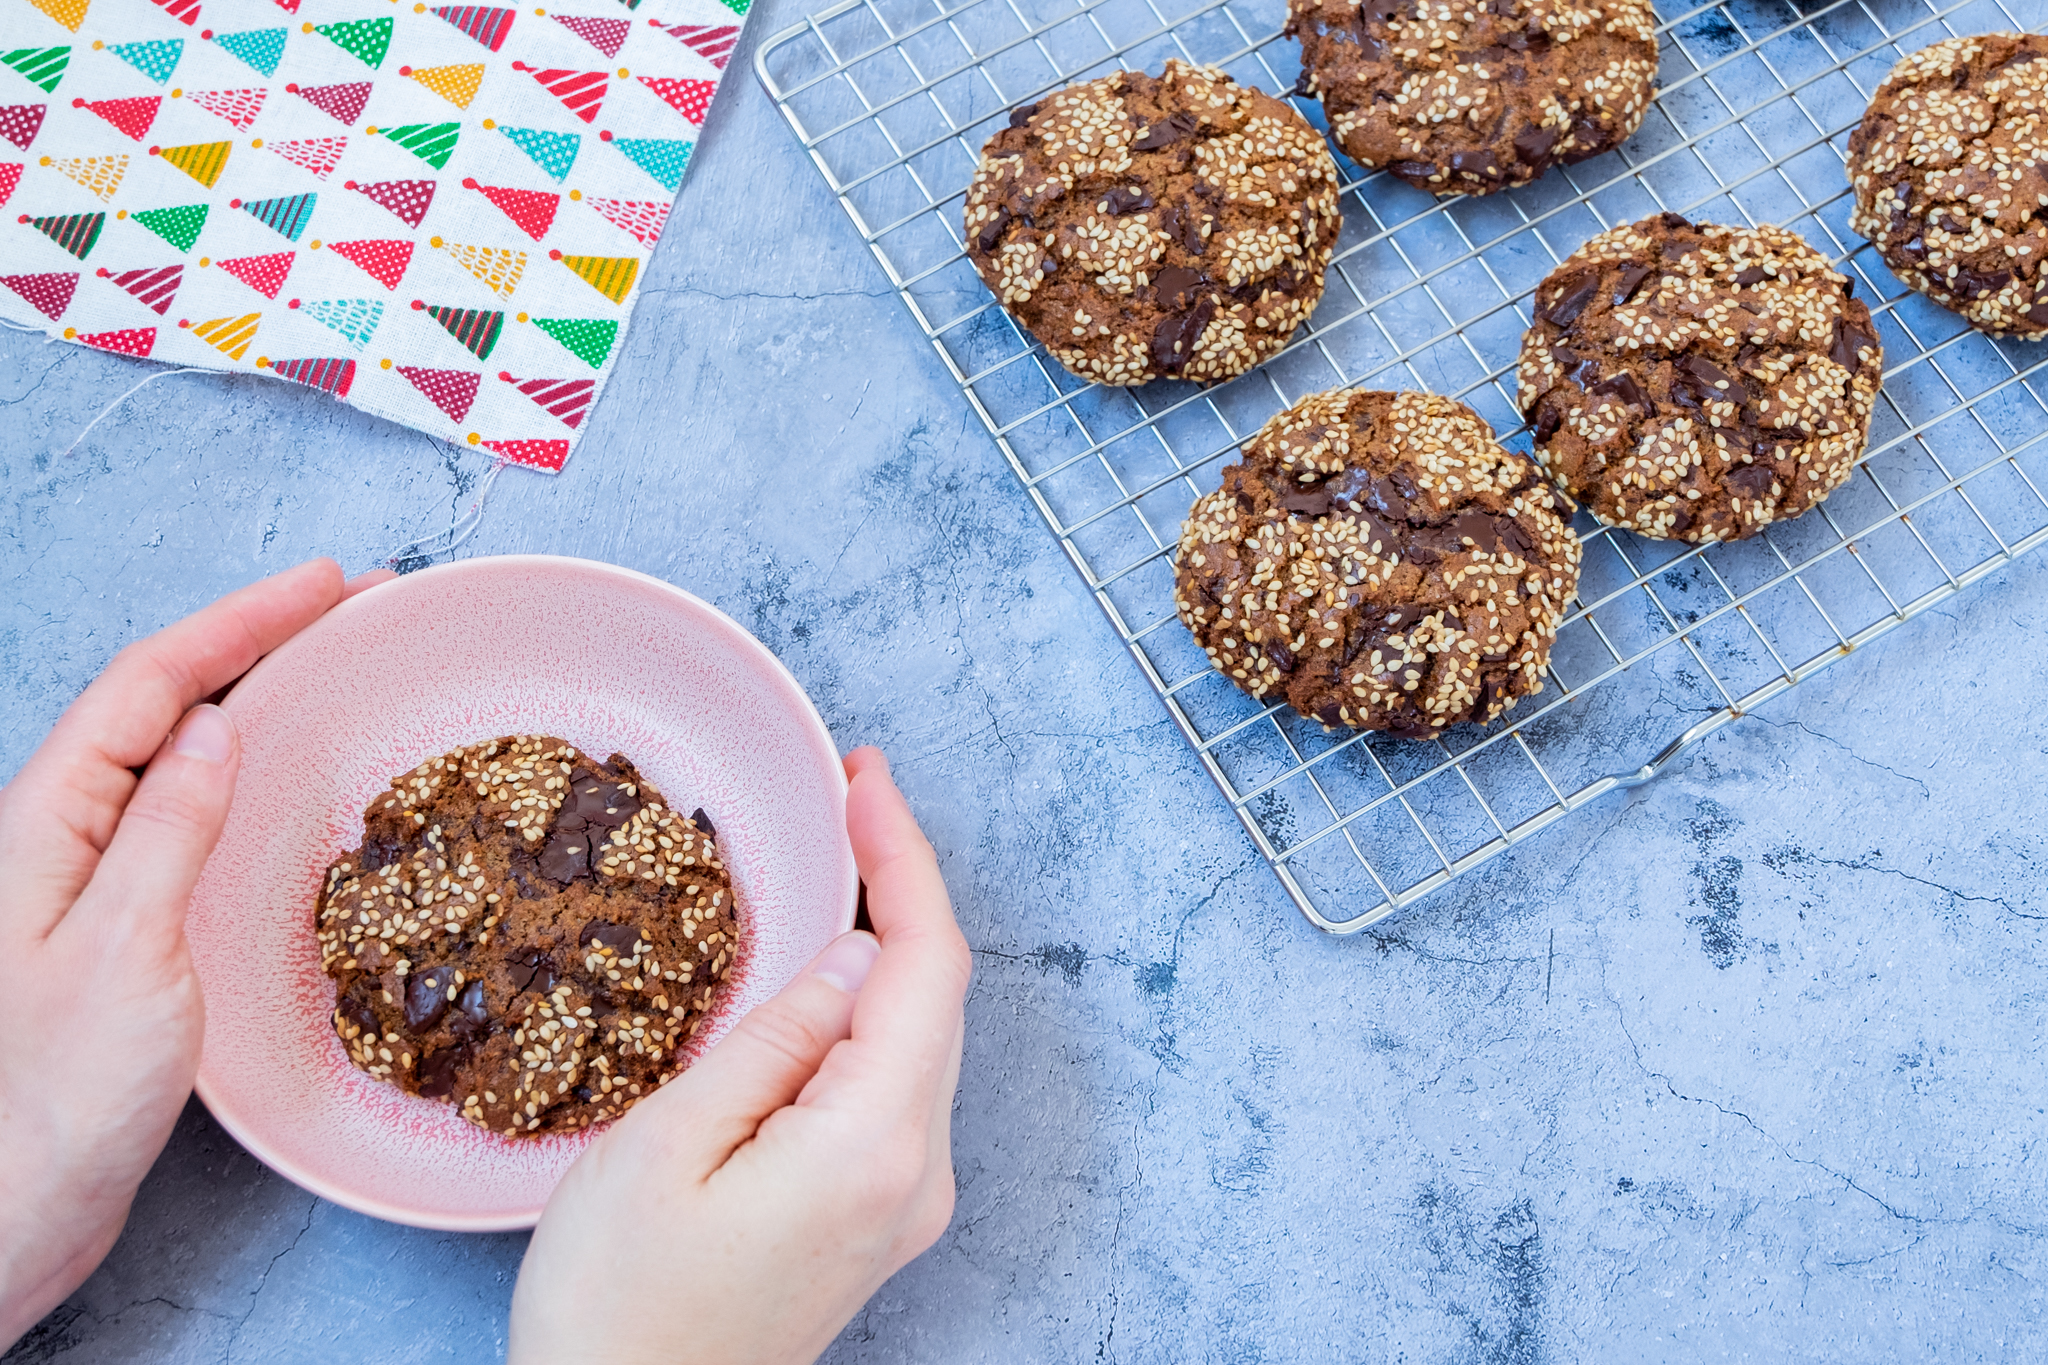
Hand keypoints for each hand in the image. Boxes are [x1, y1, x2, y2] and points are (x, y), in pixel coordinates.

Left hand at [0, 558, 390, 1349]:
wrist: (7, 1212)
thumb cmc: (51, 1100)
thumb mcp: (126, 955)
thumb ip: (165, 834)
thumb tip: (213, 728)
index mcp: (47, 823)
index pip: (148, 685)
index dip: (239, 622)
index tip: (328, 586)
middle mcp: (61, 836)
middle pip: (159, 701)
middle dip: (253, 640)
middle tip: (351, 610)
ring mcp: (88, 878)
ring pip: (172, 753)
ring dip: (253, 695)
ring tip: (332, 669)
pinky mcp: (117, 925)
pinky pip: (183, 815)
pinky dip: (246, 773)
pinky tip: (285, 785)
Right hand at [509, 747, 971, 1364]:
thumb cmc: (616, 1309)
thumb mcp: (665, 1147)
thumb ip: (773, 1039)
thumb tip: (850, 953)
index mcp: (871, 1148)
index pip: (926, 966)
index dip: (904, 859)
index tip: (864, 780)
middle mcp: (916, 1174)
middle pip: (937, 996)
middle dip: (901, 885)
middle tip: (847, 796)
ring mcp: (906, 1202)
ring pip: (919, 1036)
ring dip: (888, 944)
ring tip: (839, 858)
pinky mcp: (878, 1216)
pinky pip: (894, 1082)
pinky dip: (873, 1009)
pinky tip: (832, 967)